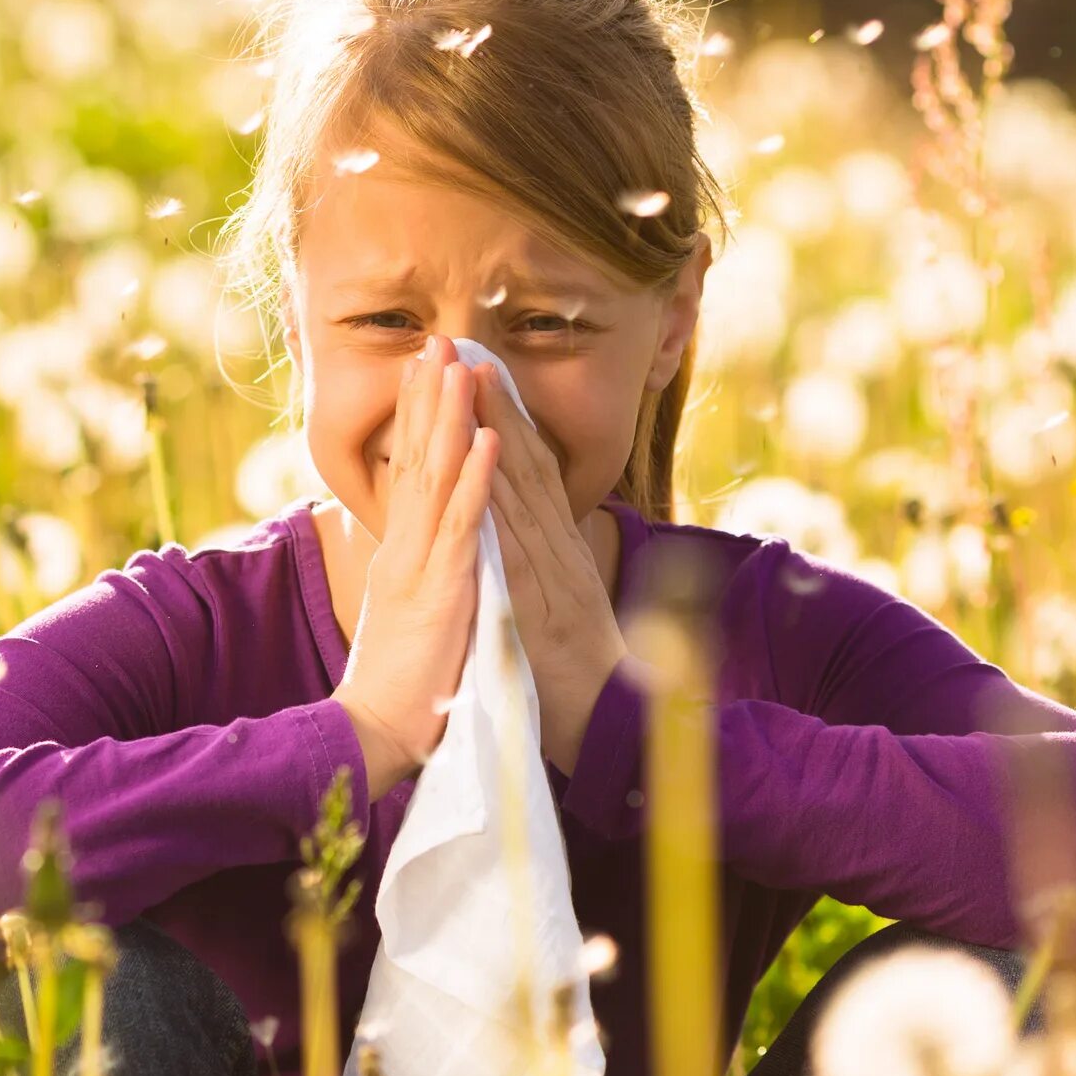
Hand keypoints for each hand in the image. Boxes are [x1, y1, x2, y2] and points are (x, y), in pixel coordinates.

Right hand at [332, 338, 500, 791]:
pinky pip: (463, 525)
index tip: (426, 371)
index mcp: (400, 554)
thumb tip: (419, 550)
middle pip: (416, 459)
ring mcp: (421, 565)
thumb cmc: (400, 686)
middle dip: (427, 398)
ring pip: (437, 477)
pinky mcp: (442, 589)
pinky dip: (476, 479)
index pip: (408, 472)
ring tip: (459, 366)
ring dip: (450, 418)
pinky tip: (487, 439)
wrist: (376, 734)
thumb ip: (415, 576)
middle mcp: (404, 549)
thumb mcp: (407, 616)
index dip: (419, 419)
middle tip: (436, 341)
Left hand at [468, 360, 632, 777]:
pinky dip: (501, 501)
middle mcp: (558, 550)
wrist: (610, 729)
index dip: (504, 419)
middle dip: (495, 404)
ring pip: (521, 490)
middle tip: (466, 347)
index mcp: (557, 551)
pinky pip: (516, 545)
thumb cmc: (575, 675)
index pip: (529, 472)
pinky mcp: (540, 604)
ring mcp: (552, 573)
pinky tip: (486, 462)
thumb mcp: (557, 608)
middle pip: (524, 464)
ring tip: (470, 379)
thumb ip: (542, 568)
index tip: (478, 371)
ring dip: (496, 431)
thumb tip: (524, 536)